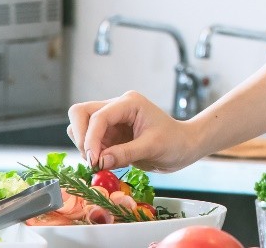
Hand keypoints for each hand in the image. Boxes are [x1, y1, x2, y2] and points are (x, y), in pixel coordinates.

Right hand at [67, 91, 195, 172]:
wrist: (184, 146)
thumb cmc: (175, 142)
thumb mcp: (152, 147)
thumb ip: (125, 153)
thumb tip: (99, 161)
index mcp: (129, 103)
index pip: (98, 116)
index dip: (91, 139)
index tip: (93, 160)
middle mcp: (117, 107)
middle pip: (81, 113)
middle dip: (81, 137)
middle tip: (92, 159)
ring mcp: (112, 120)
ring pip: (81, 126)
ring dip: (85, 145)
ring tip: (101, 161)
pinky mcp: (110, 134)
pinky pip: (90, 141)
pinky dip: (92, 152)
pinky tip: (108, 161)